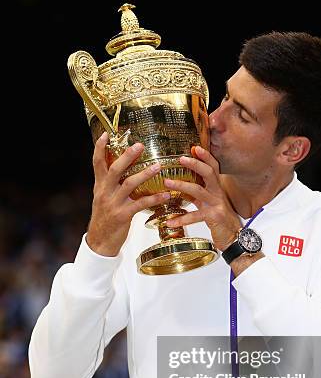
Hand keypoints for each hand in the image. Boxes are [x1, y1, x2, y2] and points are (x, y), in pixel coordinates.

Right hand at [86, 132, 170, 255]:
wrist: (99, 242)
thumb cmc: (105, 219)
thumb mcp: (103, 199)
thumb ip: (110, 185)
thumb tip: (121, 169)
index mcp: (99, 186)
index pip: (97, 163)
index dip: (99, 148)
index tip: (106, 134)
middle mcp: (104, 192)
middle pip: (115, 170)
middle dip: (127, 157)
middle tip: (139, 145)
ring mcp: (113, 204)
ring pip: (129, 185)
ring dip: (145, 174)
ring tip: (158, 166)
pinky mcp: (123, 216)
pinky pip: (140, 204)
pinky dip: (154, 199)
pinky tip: (165, 195)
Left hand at [164, 146, 241, 251]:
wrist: (234, 237)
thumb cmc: (220, 219)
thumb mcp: (208, 203)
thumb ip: (198, 193)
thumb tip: (181, 185)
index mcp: (216, 187)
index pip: (213, 167)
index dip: (205, 156)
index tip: (194, 147)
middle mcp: (218, 193)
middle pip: (208, 173)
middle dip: (195, 164)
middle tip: (180, 158)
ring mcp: (216, 204)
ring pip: (198, 190)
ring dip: (181, 186)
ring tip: (167, 183)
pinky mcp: (214, 216)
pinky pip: (195, 215)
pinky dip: (181, 219)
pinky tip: (170, 221)